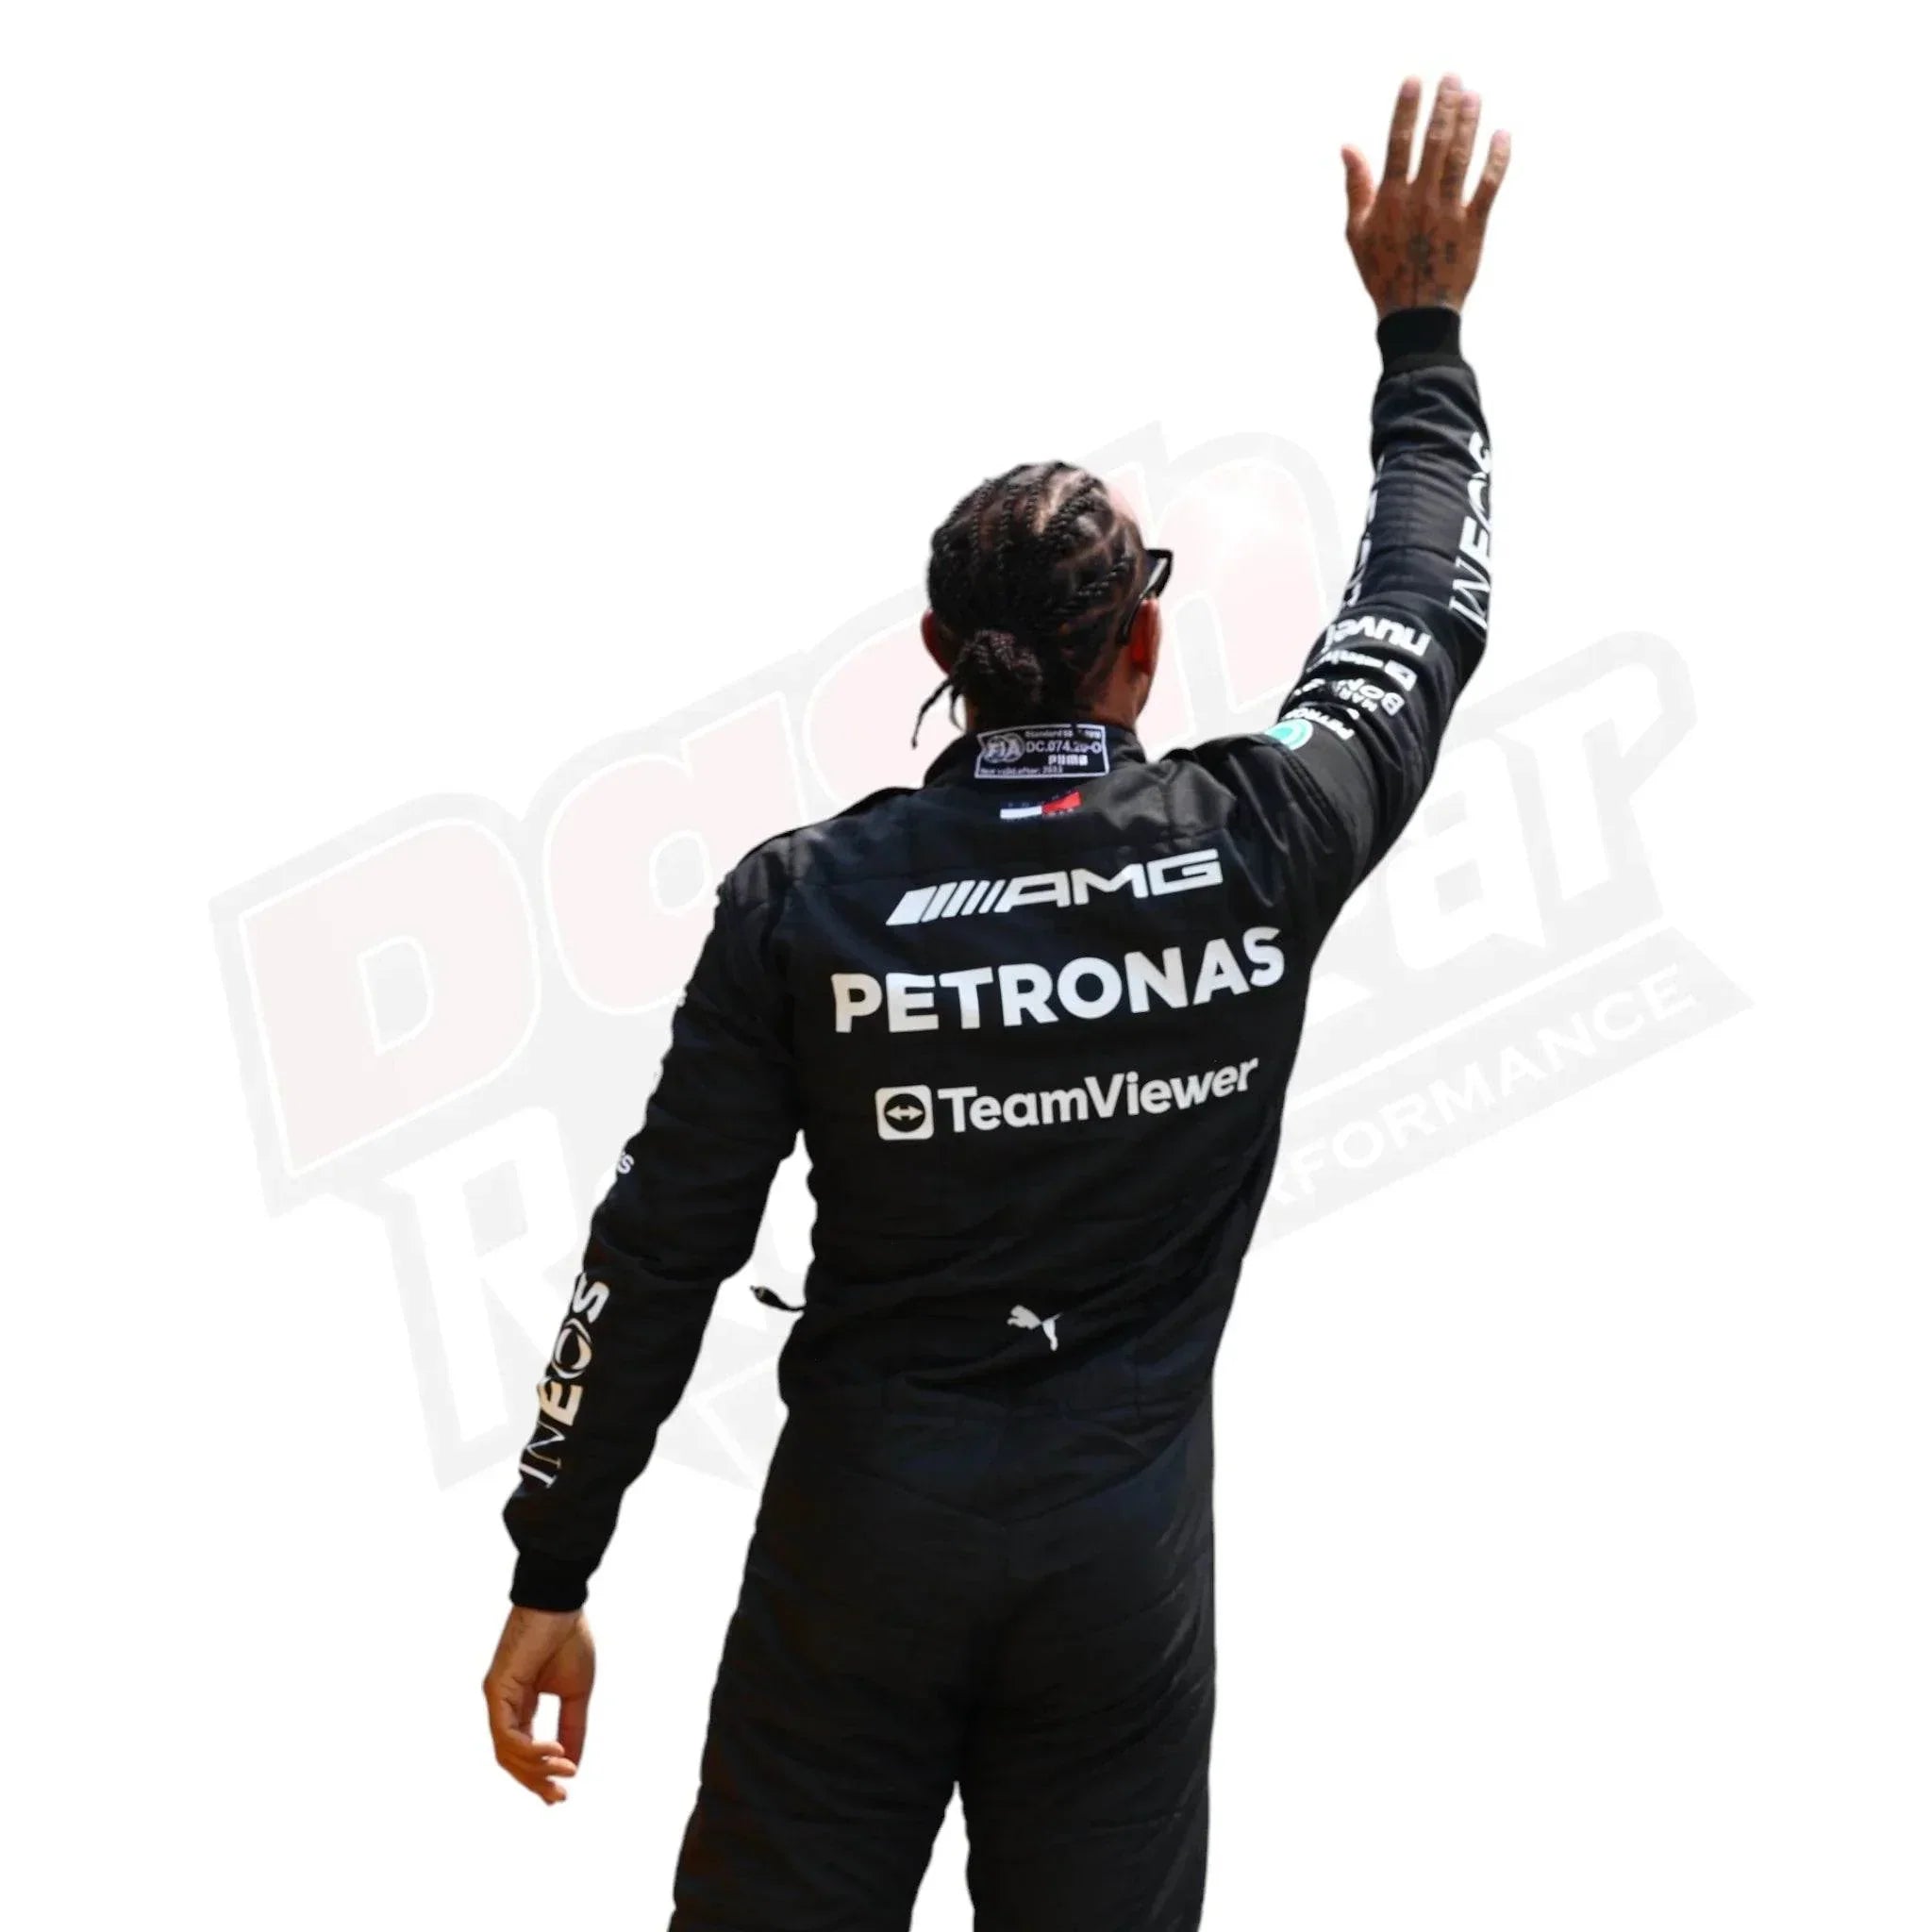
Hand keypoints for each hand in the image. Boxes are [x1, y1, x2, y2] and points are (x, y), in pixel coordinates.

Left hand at [483, 1605, 594, 1804]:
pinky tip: (556, 1751)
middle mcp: (504, 1706)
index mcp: (521, 1705)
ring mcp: (497, 1700)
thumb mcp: (578, 1692)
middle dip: (535, 1782)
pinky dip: (531, 1750)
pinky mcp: (497, 1692)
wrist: (560, 1602)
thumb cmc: (569, 1638)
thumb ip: (573, 1726)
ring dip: (536, 1769)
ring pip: (508, 1753)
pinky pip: (507, 1735)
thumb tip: (574, 1764)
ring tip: (565, 1770)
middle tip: (559, 1797)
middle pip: (512, 1759)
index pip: (523, 1751)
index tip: (561, 1795)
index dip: (540, 1775)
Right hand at [1343, 75, 1509, 317]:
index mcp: (1391, 200)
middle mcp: (1420, 201)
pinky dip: (1497, 160)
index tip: (1415, 81)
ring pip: (1461, 158)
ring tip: (1473, 96)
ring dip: (1468, 124)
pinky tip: (1502, 135)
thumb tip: (1348, 146)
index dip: (1407, 110)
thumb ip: (1356, 186)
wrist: (1414, 314)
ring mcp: (1448, 212)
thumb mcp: (1358, 232)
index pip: (1399, 144)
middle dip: (1443, 106)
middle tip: (1453, 78)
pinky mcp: (1473, 226)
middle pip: (1434, 143)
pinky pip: (1488, 186)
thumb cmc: (1382, 272)